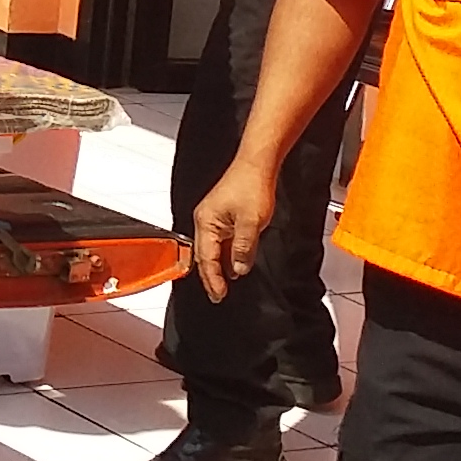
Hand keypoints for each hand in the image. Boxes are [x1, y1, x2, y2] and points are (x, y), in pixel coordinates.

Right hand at [188, 163, 274, 301]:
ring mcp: (213, 217)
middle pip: (204, 256)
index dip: (213, 280)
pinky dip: (224, 255)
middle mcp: (205, 221)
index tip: (220, 295)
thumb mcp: (251, 222)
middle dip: (211, 277)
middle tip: (218, 295)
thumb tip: (239, 268)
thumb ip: (244, 248)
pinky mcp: (222, 215)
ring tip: (223, 285)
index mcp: (206, 222)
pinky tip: (232, 263)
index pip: (207, 259)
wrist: (256, 164)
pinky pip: (219, 241)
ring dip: (217, 267)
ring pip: (211, 249)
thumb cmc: (251, 185)